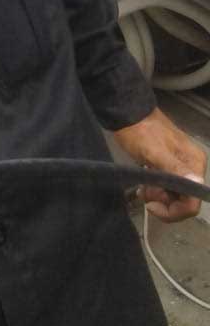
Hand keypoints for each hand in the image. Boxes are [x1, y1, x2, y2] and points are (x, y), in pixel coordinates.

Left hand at [112, 106, 206, 221]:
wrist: (128, 114)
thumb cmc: (140, 132)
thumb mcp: (155, 151)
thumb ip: (175, 169)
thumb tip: (197, 182)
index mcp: (194, 164)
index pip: (192, 202)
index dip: (173, 211)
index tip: (151, 205)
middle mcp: (192, 167)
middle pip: (184, 201)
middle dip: (163, 202)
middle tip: (144, 192)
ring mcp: (181, 167)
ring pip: (174, 195)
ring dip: (157, 196)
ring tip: (142, 188)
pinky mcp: (169, 166)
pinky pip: (167, 187)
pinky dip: (155, 190)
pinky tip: (143, 184)